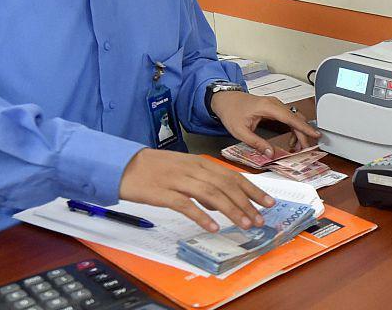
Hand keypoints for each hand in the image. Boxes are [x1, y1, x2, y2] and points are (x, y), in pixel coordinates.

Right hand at [119, 148, 273, 231]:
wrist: (123, 165)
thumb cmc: (154, 169)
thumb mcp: (183, 171)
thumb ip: (203, 183)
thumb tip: (221, 202)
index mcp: (200, 163)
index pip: (232, 176)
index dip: (253, 189)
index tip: (268, 201)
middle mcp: (193, 169)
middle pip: (226, 185)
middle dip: (247, 203)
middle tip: (260, 218)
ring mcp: (179, 180)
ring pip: (212, 194)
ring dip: (231, 210)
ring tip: (244, 224)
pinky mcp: (163, 193)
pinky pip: (186, 205)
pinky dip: (202, 216)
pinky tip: (213, 227)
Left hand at [211, 91, 320, 158]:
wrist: (225, 99)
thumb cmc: (231, 111)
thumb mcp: (240, 131)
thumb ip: (256, 143)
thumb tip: (270, 154)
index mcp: (268, 107)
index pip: (291, 118)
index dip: (304, 128)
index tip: (315, 135)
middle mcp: (274, 104)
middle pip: (296, 118)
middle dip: (303, 134)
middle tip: (306, 149)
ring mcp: (275, 104)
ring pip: (294, 118)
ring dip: (299, 132)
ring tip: (298, 147)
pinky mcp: (274, 107)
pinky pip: (289, 117)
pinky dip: (293, 128)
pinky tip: (291, 139)